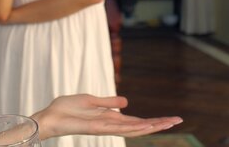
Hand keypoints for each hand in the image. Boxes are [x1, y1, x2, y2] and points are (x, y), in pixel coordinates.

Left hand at [31, 94, 182, 140]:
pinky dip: (135, 126)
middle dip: (159, 124)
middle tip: (178, 120)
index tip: (169, 118)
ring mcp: (106, 128)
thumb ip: (108, 101)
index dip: (152, 120)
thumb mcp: (90, 100)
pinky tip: (146, 125)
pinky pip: (120, 127)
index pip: (136, 121)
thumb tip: (126, 102)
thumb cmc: (66, 109)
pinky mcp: (98, 127)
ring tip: (169, 123)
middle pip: (140, 126)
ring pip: (134, 129)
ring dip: (152, 126)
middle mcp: (111, 125)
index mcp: (110, 118)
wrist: (50, 117)